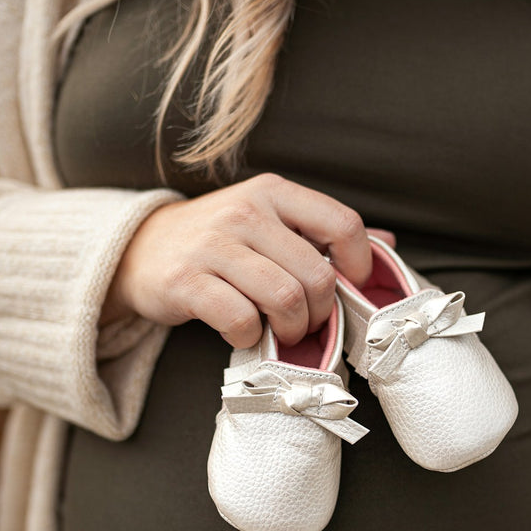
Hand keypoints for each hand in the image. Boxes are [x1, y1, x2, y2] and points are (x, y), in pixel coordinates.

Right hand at [103, 173, 392, 347]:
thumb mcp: (271, 222)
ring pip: (285, 299)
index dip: (359, 265)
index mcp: (274, 192)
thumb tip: (388, 245)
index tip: (349, 288)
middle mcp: (245, 211)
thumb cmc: (220, 242)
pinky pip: (240, 319)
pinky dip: (249, 337)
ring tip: (283, 332)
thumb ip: (324, 233)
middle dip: (323, 312)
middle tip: (309, 323)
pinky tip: (243, 333)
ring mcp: (213, 245)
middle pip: (317, 274)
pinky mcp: (185, 281)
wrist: (141, 250)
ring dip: (292, 329)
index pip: (342, 223)